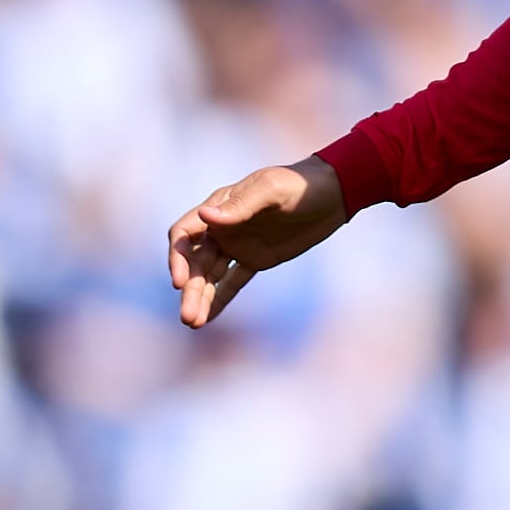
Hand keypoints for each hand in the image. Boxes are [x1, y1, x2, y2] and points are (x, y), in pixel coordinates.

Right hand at [167, 159, 345, 327]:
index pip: (185, 234)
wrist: (332, 194)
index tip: (180, 282)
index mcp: (218, 207)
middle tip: (187, 317)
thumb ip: (239, 206)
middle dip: (190, 290)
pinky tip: (208, 319)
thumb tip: (205, 215)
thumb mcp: (271, 190)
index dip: (178, 258)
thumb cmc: (299, 185)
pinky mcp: (255, 260)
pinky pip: (233, 282)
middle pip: (196, 262)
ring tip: (193, 324)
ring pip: (211, 276)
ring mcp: (238, 245)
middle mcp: (222, 228)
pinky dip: (220, 299)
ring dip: (201, 298)